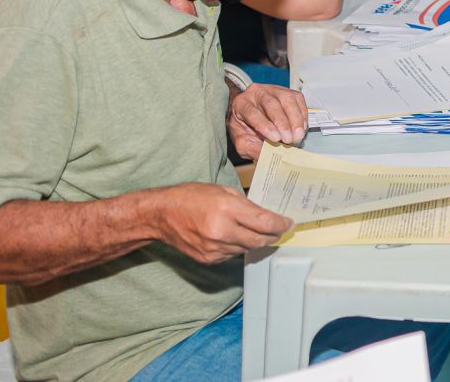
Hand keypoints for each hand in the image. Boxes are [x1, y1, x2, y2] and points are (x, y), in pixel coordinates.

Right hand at [154, 183, 291, 263]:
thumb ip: (245, 204)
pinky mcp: (209, 259)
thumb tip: (264, 215)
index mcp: (226, 209)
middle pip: (260, 240)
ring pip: (247, 249)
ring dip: (257, 241)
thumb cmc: (190, 197)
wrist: (161, 215)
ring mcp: (214, 248)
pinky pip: (233, 254)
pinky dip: (240, 246)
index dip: (281, 224)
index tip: (288, 223)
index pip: (264, 222)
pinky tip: (238, 237)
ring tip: (260, 232)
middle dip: (274, 235)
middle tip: (281, 230)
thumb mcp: (222, 190)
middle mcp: (222, 231)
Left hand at [227, 83, 307, 160]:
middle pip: (271, 104)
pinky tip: (302, 127)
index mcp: (241, 104)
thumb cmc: (246, 127)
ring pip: (287, 99)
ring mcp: (274, 90)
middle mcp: (257, 92)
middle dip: (282, 123)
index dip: (264, 126)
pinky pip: (298, 99)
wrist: (251, 115)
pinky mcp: (288, 92)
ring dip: (295, 119)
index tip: (276, 138)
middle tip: (288, 139)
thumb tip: (266, 155)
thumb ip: (251, 149)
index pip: (252, 112)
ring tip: (298, 135)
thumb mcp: (242, 142)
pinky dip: (302, 115)